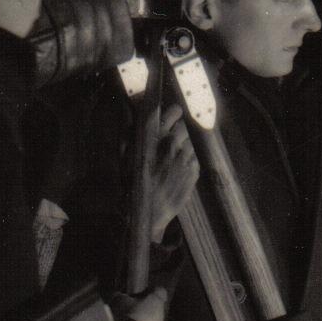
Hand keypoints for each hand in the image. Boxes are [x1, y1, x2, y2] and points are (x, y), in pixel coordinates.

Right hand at [145, 98, 200, 233]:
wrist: (146, 213)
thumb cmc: (132, 182)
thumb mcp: (126, 153)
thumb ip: (133, 128)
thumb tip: (136, 108)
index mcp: (154, 137)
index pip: (174, 111)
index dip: (174, 112)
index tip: (172, 115)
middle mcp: (171, 145)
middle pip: (185, 125)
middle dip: (179, 130)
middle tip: (171, 139)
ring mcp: (185, 158)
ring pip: (192, 141)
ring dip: (184, 145)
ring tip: (173, 156)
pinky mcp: (194, 171)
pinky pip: (195, 156)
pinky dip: (189, 159)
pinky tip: (177, 168)